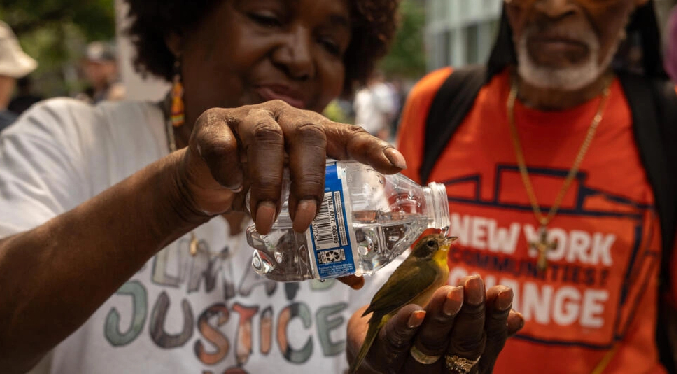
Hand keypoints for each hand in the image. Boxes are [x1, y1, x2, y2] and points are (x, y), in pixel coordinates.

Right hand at [174, 100, 405, 234]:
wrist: (206, 179)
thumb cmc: (261, 188)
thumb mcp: (290, 205)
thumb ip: (320, 233)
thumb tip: (353, 278)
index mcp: (314, 134)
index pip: (349, 135)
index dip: (372, 148)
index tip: (396, 166)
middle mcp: (286, 119)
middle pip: (308, 135)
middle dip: (309, 180)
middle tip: (305, 221)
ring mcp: (249, 118)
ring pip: (265, 138)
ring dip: (267, 183)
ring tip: (264, 221)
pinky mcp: (214, 125)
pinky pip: (223, 144)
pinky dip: (229, 171)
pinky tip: (231, 190)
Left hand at [347, 275, 523, 372]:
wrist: (371, 341)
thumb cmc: (421, 330)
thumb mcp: (453, 326)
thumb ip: (482, 324)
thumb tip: (517, 318)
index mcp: (466, 364)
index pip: (487, 341)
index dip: (496, 317)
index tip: (503, 291)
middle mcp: (441, 371)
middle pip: (462, 345)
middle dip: (471, 312)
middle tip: (474, 283)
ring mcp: (409, 368)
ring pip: (431, 343)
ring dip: (442, 316)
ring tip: (451, 292)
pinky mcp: (380, 359)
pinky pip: (394, 343)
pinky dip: (405, 326)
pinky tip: (415, 312)